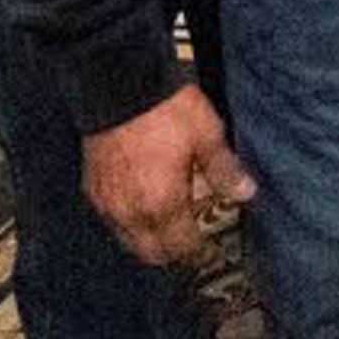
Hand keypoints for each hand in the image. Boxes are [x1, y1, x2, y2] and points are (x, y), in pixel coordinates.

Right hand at [81, 84, 253, 268]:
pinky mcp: (92, 187)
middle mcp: (130, 212)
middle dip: (173, 254)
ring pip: (128, 240)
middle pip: (151, 254)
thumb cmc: (164, 108)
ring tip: (168, 225)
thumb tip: (246, 193)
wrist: (117, 84)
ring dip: (149, 241)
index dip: (199, 254)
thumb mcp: (206, 133)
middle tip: (192, 243)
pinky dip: (129, 223)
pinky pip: (111, 220)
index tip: (212, 252)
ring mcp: (107, 202)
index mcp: (161, 203)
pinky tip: (142, 206)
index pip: (181, 248)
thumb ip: (224, 169)